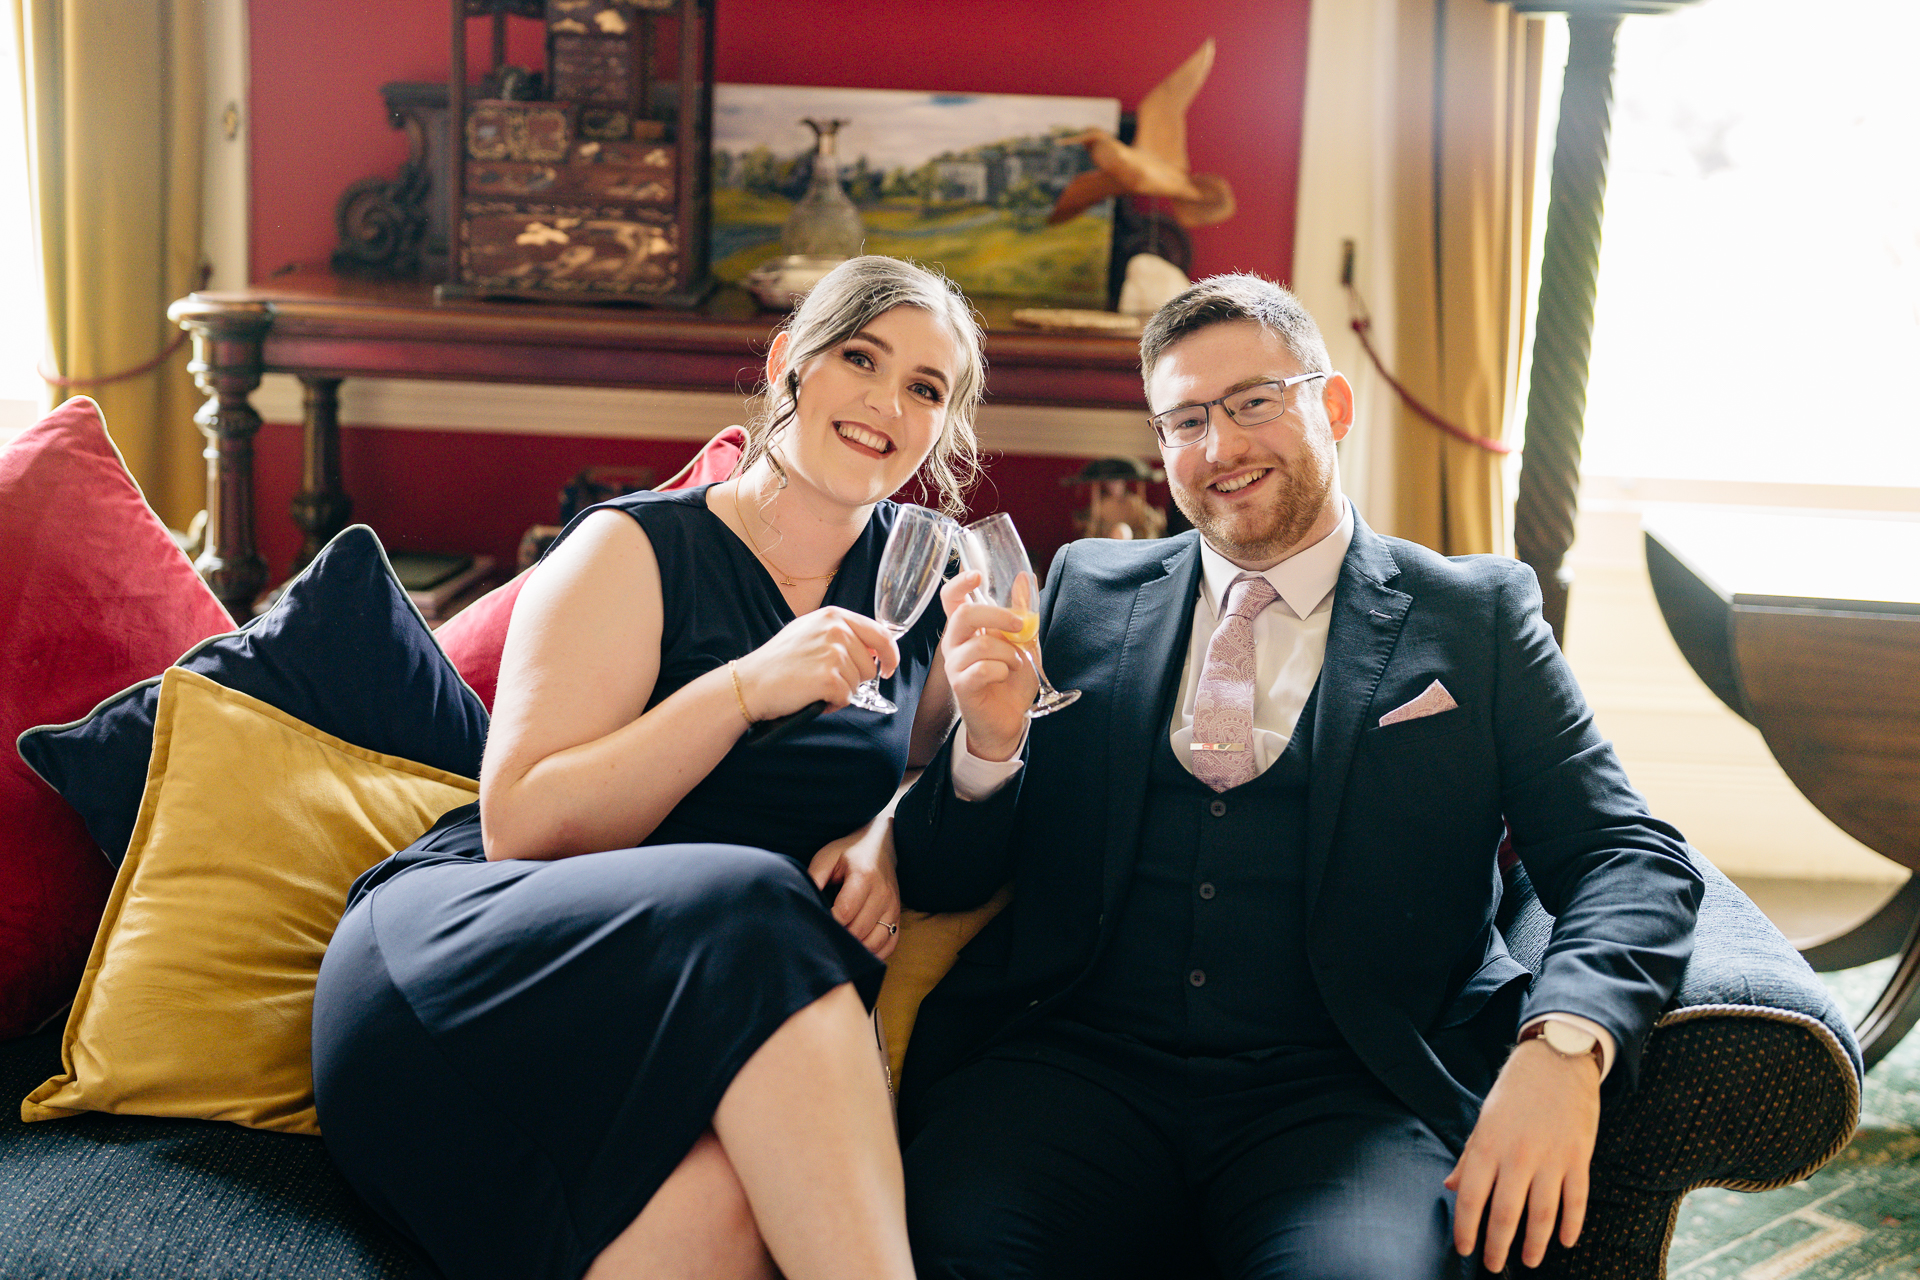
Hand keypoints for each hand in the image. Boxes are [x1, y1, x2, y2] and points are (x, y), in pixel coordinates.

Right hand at [735, 606, 901, 720]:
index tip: (889, 668)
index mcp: (834, 616)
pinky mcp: (830, 678)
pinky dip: (832, 704)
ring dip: (840, 691)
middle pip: (871, 665)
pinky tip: (812, 696)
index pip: (880, 634)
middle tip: (824, 679)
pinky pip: (846, 698)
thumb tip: (873, 649)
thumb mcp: (810, 632)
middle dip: (854, 679)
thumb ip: (841, 633)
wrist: (751, 682)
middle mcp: (837, 630)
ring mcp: (834, 653)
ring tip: (813, 686)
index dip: (891, 655)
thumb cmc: (779, 661)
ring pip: (859, 683)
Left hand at [808, 817, 900, 959]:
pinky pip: (890, 944)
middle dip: (839, 937)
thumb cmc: (850, 852)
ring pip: (875, 941)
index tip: (817, 922)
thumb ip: (814, 877)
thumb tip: (803, 903)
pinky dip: (874, 953)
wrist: (880, 845)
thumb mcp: (827, 857)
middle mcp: (882, 893)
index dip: (828, 922)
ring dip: (855, 948)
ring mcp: (893, 906)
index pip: (845, 912)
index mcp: (864, 876)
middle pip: (859, 930)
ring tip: (839, 944)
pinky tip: (859, 949)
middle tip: (824, 936)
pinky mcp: (898, 916)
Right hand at [936, 570, 1037, 761]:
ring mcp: (955, 665)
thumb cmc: (1011, 679)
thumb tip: (1026, 577)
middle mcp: (955, 643)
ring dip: (1009, 652)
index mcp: (967, 628)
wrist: (1009, 719)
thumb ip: (1022, 612)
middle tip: (1018, 626)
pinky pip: (984, 669)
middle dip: (997, 615)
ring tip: (1016, 664)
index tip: (977, 575)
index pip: (951, 598)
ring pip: (981, 644)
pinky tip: (1004, 676)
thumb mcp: (1023, 641)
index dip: (959, 583)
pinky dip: (1003, 670)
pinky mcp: (961, 685)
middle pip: (964, 614)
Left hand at [1445, 1039, 1600, 1271]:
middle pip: (1506, 1214)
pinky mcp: (1578, 1157)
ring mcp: (1550, 1158)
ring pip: (1542, 1214)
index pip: (1471, 1198)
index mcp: (1487, 1145)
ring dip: (1536, 1244)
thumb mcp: (1483, 1120)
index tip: (1465, 1249)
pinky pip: (1576, 1200)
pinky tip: (1565, 1241)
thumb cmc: (1514, 1092)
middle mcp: (1517, 1155)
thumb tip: (1450, 1188)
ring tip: (1530, 1261)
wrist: (1556, 1060)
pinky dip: (1571, 1225)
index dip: (1466, 1228)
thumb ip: (1469, 1158)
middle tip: (1494, 1266)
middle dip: (1498, 1246)